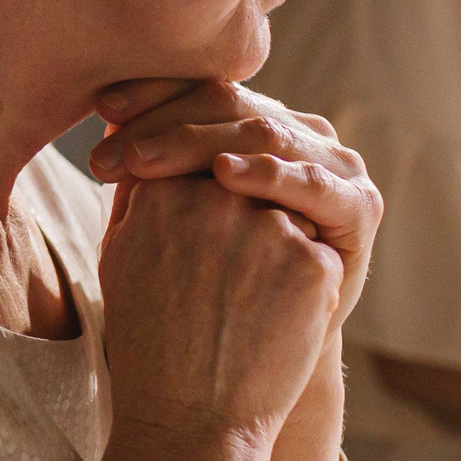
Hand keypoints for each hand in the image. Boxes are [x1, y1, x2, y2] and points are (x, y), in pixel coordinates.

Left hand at [86, 79, 382, 321]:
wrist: (250, 370)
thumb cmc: (198, 291)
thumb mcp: (169, 221)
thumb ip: (150, 169)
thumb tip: (106, 118)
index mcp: (255, 126)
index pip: (203, 91)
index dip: (152, 95)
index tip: (102, 111)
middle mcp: (300, 135)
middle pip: (232, 107)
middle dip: (166, 125)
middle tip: (115, 154)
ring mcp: (335, 168)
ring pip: (268, 135)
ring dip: (203, 143)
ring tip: (149, 161)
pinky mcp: (358, 208)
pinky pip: (312, 183)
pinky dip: (269, 174)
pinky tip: (226, 175)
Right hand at [98, 172, 342, 445]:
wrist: (189, 423)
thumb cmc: (149, 342)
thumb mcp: (119, 256)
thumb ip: (139, 192)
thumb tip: (146, 147)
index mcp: (161, 190)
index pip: (199, 157)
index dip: (205, 192)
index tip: (201, 235)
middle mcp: (215, 197)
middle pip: (246, 175)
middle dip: (243, 210)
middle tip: (225, 271)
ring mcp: (269, 227)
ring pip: (288, 207)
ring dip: (275, 239)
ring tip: (245, 298)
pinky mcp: (313, 262)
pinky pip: (318, 246)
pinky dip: (302, 278)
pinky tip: (273, 319)